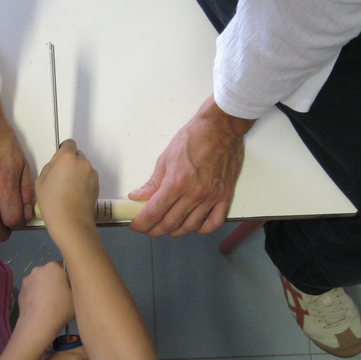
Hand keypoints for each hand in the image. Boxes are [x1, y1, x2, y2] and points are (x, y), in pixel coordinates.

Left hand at [17, 261, 74, 335]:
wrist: (38, 324)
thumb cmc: (60, 307)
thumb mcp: (75, 295)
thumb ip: (72, 284)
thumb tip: (67, 283)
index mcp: (52, 267)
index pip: (61, 266)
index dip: (65, 277)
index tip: (67, 288)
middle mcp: (38, 269)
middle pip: (49, 273)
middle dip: (53, 281)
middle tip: (58, 296)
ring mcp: (27, 280)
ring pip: (39, 281)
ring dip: (43, 288)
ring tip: (47, 303)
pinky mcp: (21, 290)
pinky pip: (31, 290)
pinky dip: (35, 295)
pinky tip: (39, 306)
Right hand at [35, 140, 98, 238]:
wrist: (70, 221)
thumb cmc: (51, 201)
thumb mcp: (40, 180)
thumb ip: (50, 167)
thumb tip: (58, 165)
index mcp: (67, 157)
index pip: (69, 144)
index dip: (63, 151)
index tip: (58, 162)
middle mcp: (83, 162)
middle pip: (77, 155)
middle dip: (70, 162)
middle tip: (61, 178)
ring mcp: (92, 173)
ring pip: (83, 167)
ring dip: (77, 172)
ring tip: (69, 189)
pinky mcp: (97, 184)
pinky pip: (89, 177)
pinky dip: (84, 182)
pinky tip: (76, 194)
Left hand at [128, 95, 254, 236]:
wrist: (221, 128)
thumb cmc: (193, 138)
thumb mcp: (166, 158)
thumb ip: (153, 182)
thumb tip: (138, 197)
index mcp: (176, 183)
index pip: (154, 213)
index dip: (142, 224)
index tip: (135, 226)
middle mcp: (194, 194)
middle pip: (170, 224)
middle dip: (154, 230)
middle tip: (147, 229)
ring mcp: (211, 197)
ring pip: (190, 226)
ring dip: (175, 231)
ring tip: (166, 227)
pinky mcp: (224, 196)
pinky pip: (214, 222)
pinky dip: (202, 228)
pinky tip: (193, 225)